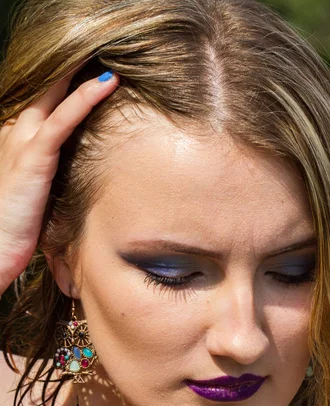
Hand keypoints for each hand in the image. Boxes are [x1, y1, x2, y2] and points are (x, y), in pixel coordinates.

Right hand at [0, 70, 118, 293]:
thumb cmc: (17, 226)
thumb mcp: (36, 192)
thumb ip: (51, 173)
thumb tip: (79, 169)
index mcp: (16, 140)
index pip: (45, 103)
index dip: (68, 86)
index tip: (95, 70)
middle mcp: (15, 132)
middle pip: (47, 90)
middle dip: (72, 69)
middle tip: (101, 50)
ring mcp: (23, 141)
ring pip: (55, 95)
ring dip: (81, 73)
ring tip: (109, 55)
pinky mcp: (34, 156)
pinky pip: (63, 119)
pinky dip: (85, 98)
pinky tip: (106, 83)